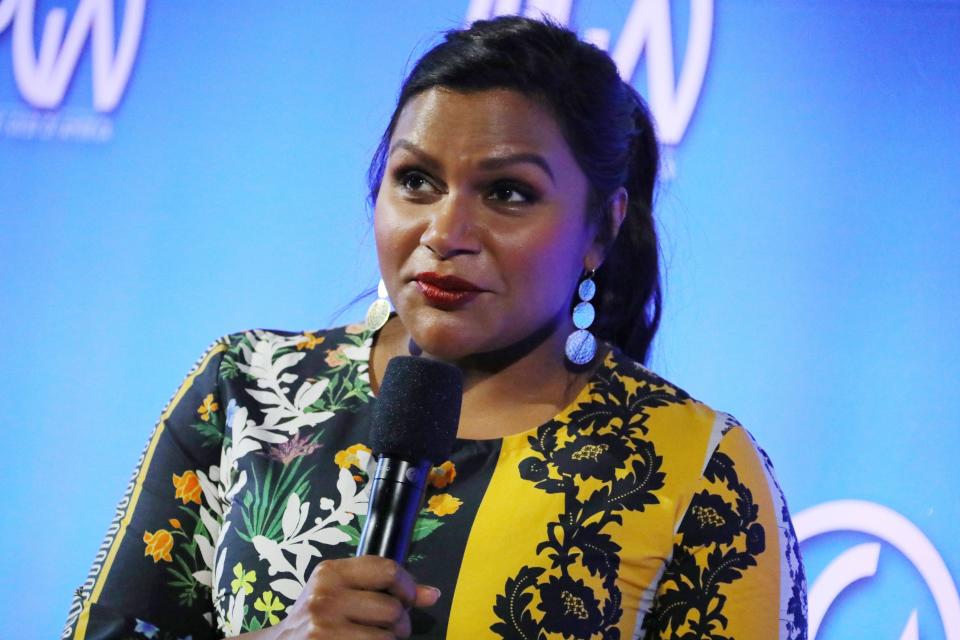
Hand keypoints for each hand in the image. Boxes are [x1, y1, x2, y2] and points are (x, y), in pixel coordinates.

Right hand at [259, 556, 440, 639]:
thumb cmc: (316, 617)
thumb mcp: (341, 591)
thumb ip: (384, 587)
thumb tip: (432, 594)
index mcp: (330, 572)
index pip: (387, 569)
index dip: (407, 587)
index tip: (406, 599)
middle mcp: (325, 597)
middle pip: (393, 608)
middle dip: (400, 622)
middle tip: (390, 627)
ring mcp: (324, 628)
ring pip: (388, 637)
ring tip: (374, 638)